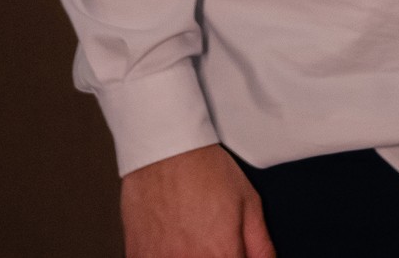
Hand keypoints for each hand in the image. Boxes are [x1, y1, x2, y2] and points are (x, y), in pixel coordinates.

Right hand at [120, 144, 273, 257]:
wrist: (165, 150)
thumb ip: (260, 245)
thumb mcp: (249, 203)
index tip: (234, 252)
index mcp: (222, 255)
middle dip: (214, 256)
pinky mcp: (138, 255)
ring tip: (191, 235)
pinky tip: (172, 239)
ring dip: (190, 254)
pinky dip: (166, 254)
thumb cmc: (204, 170)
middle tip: (211, 238)